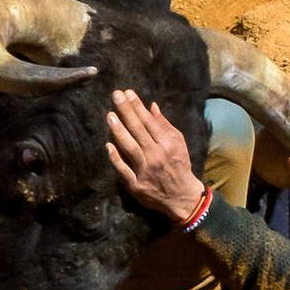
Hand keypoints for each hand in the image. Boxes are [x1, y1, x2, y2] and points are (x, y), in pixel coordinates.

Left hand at [105, 90, 204, 221]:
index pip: (149, 122)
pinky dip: (116, 158)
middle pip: (138, 131)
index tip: (128, 93)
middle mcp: (156, 155)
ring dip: (119, 131)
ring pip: (130, 148)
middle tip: (116, 95)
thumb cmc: (179, 165)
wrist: (182, 196)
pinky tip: (108, 145)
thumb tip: (152, 106)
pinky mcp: (137, 185)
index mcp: (167, 144)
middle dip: (126, 111)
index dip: (138, 106)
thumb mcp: (178, 143)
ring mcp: (145, 171)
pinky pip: (124, 170)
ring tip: (110, 115)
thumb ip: (164, 125)